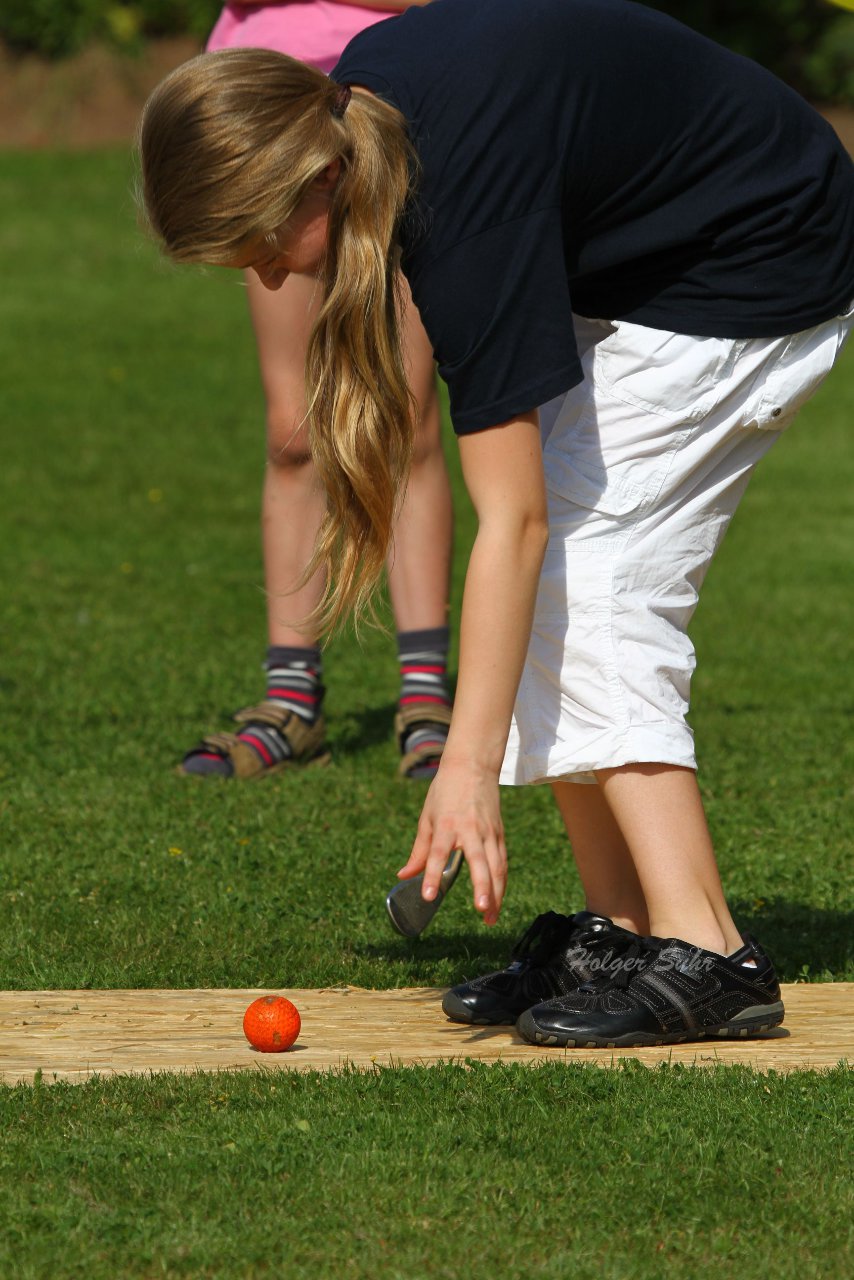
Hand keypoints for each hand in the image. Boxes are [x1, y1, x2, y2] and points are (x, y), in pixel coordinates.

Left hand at [397, 759, 506, 924]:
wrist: (472, 765)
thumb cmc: (445, 792)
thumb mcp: (427, 818)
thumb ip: (419, 851)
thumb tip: (404, 876)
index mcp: (446, 824)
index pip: (438, 853)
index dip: (432, 875)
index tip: (429, 896)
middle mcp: (471, 829)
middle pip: (479, 862)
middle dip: (482, 888)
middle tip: (481, 912)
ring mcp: (489, 832)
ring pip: (497, 866)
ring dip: (496, 893)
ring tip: (490, 918)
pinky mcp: (500, 834)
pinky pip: (502, 862)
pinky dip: (501, 883)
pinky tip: (496, 901)